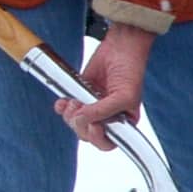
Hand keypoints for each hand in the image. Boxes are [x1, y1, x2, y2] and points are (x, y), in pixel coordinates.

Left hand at [57, 22, 153, 149]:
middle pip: (87, 135)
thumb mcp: (124, 95)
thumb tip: (83, 120)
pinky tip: (64, 101)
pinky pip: (66, 111)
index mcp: (122, 122)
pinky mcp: (80, 97)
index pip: (108, 143)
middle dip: (80, 124)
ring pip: (75, 124)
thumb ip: (104, 111)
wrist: (119, 48)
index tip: (95, 125)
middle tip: (82, 109)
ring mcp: (92, 108)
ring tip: (74, 101)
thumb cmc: (131, 70)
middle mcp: (107, 118)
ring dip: (70, 115)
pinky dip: (62, 108)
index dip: (98, 138)